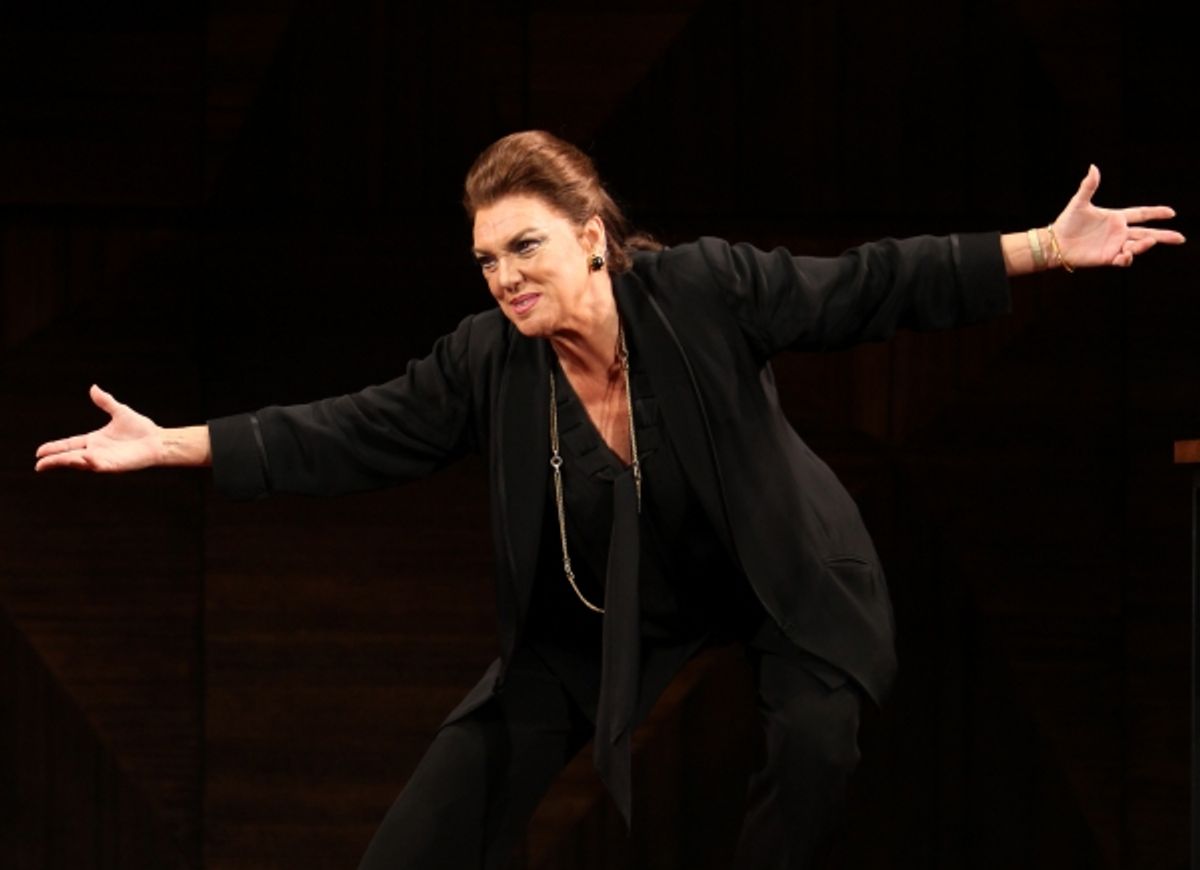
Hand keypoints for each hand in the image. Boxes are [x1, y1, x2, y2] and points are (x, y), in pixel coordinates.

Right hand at [35, 385, 164, 471]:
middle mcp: (96, 452)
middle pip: (70, 457)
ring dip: (67, 462)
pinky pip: (99, 466)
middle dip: (54, 461)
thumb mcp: (120, 412)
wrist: (159, 440)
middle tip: (39, 465)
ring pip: (80, 463)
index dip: (55, 448)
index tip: (39, 452)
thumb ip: (105, 402)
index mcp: (94, 440)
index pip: (69, 444)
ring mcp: (104, 460)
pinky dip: (90, 463)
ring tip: (49, 463)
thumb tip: (93, 387)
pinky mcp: (115, 465)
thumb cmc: (141, 428)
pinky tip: (83, 459)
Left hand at [1052, 164, 1184, 268]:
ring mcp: (1114, 245)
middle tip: (1180, 238)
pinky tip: (1125, 255)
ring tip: (1148, 242)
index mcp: (1116, 217)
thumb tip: (1093, 167)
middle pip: (1147, 233)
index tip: (1172, 212)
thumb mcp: (1079, 203)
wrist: (1055, 242)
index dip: (1156, 213)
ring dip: (1144, 245)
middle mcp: (1119, 232)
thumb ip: (1088, 186)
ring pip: (1137, 246)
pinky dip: (1127, 258)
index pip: (1141, 214)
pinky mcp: (1107, 258)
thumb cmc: (1067, 222)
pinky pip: (1122, 260)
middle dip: (1164, 236)